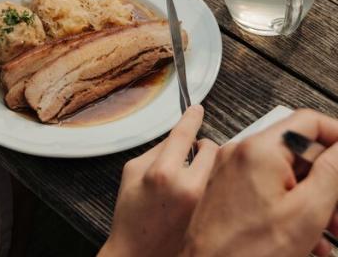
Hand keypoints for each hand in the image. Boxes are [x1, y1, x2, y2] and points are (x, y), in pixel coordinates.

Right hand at [99, 105, 217, 256]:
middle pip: (210, 147)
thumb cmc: (132, 216)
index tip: (197, 108)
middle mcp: (188, 186)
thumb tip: (177, 137)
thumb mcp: (131, 173)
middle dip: (202, 146)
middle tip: (192, 152)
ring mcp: (204, 203)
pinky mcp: (213, 216)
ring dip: (208, 165)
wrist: (140, 255)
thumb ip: (155, 151)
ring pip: (218, 167)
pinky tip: (196, 195)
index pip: (184, 133)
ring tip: (192, 178)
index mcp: (162, 172)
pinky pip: (218, 187)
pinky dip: (211, 183)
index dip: (191, 116)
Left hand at [181, 109, 337, 256]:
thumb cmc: (247, 253)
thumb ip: (332, 172)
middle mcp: (241, 152)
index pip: (309, 121)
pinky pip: (268, 186)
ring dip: (314, 198)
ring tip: (330, 230)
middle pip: (299, 150)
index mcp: (259, 150)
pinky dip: (292, 205)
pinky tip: (307, 237)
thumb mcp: (306, 213)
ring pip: (286, 172)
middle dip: (329, 179)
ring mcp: (232, 169)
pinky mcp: (228, 187)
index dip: (337, 136)